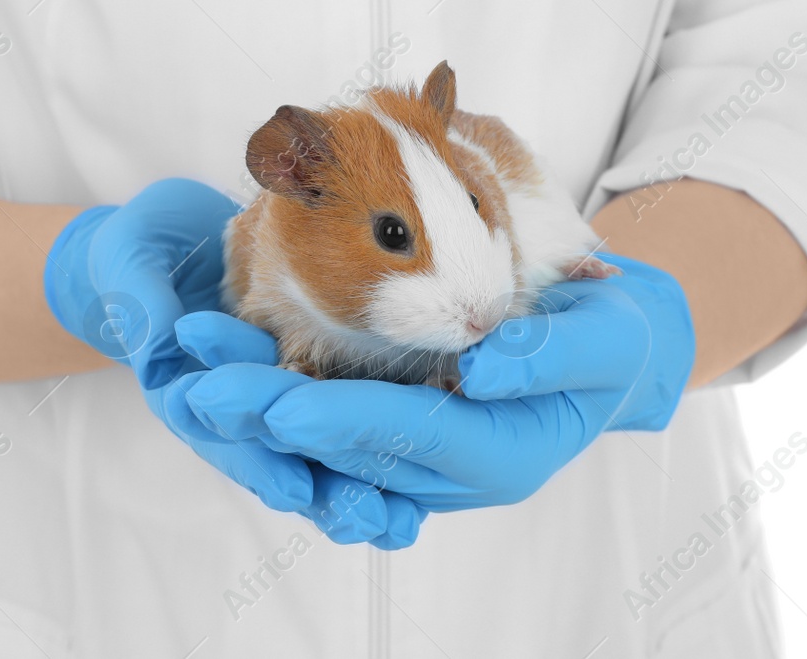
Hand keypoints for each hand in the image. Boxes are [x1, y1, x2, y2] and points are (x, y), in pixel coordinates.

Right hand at [42, 178, 425, 546]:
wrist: (165, 241)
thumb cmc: (140, 252)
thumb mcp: (129, 262)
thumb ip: (141, 300)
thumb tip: (157, 342)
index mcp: (185, 390)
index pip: (221, 435)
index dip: (257, 463)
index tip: (295, 490)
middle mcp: (232, 408)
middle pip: (276, 460)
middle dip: (322, 494)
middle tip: (369, 519)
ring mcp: (270, 396)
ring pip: (314, 453)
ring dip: (355, 489)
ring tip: (402, 523)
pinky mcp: (303, 380)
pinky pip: (340, 421)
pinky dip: (375, 451)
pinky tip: (417, 486)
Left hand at [181, 254, 693, 512]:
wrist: (609, 347)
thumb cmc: (613, 341)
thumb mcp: (607, 339)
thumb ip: (554, 355)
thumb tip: (488, 369)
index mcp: (498, 453)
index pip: (409, 438)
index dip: (343, 424)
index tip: (280, 408)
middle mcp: (446, 466)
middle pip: (346, 442)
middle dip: (270, 412)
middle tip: (200, 384)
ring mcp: (415, 449)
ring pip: (323, 431)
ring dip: (256, 397)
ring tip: (193, 357)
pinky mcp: (395, 421)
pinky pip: (326, 415)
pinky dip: (274, 387)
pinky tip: (226, 354)